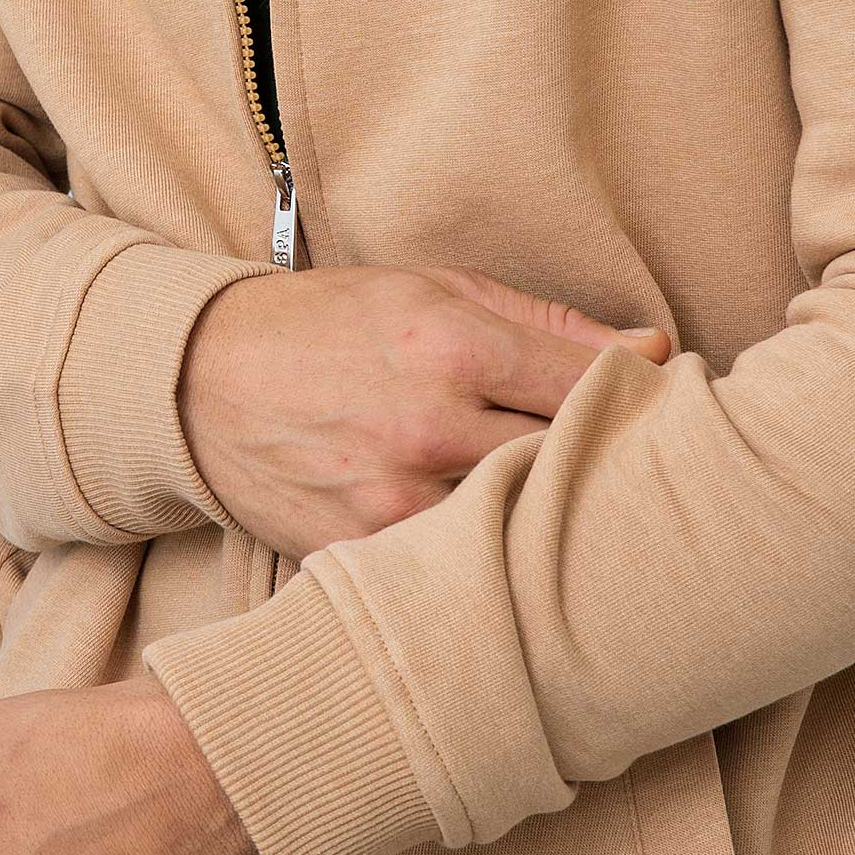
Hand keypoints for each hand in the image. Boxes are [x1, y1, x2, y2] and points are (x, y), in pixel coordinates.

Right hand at [178, 263, 671, 559]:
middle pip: (571, 464)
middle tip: (637, 472)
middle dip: (607, 465)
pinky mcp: (364, 554)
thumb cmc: (328, 324)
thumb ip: (547, 323)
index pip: (593, 386)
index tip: (657, 412)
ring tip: (570, 509)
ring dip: (551, 517)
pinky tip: (500, 540)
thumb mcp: (433, 289)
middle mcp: (428, 427)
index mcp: (451, 344)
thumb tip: (654, 351)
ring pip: (523, 525)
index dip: (640, 401)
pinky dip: (489, 553)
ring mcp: (394, 501)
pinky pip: (460, 565)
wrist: (198, 380)